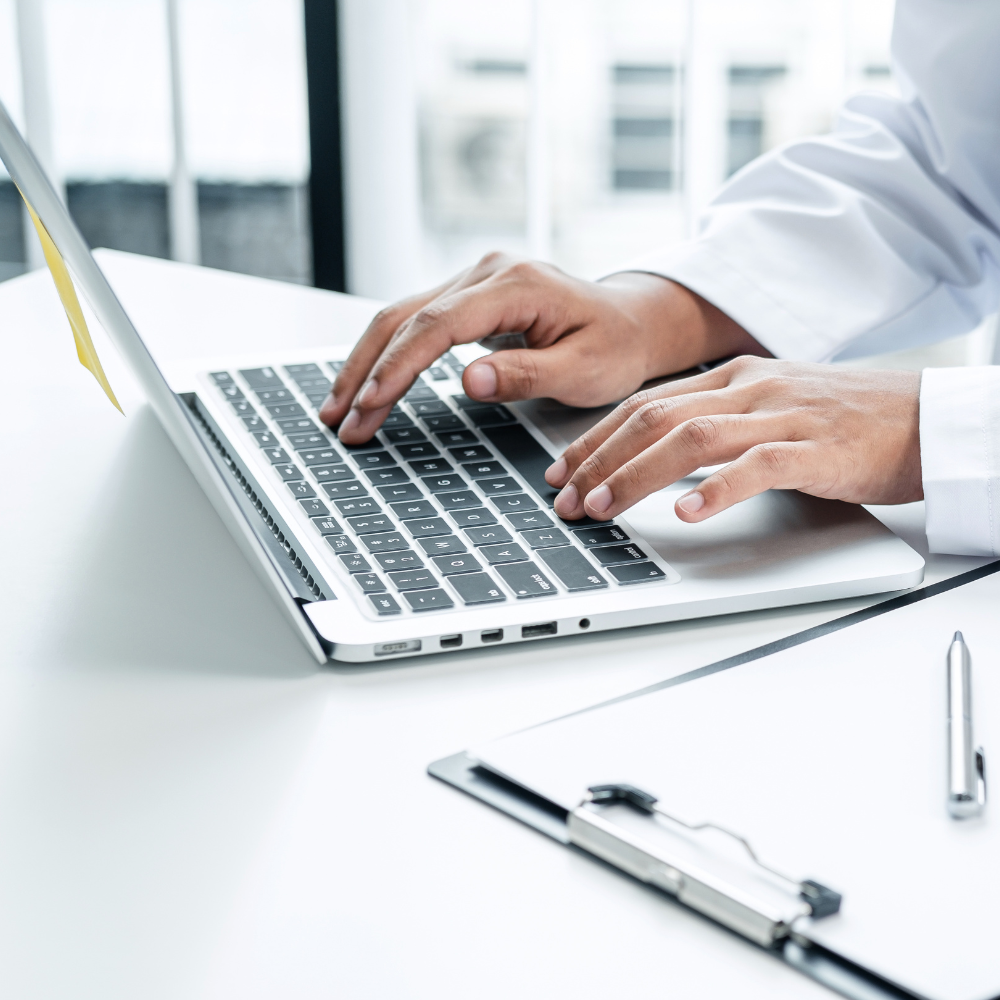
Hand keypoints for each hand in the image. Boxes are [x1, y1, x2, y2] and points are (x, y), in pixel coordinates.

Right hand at [318, 252, 763, 442]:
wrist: (632, 322)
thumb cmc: (615, 346)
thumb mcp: (583, 370)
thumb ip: (526, 374)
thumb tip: (467, 381)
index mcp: (515, 285)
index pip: (437, 325)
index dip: (398, 367)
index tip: (370, 404)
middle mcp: (487, 273)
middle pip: (405, 316)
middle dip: (366, 369)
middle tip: (338, 419)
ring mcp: (475, 281)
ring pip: (401, 317)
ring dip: (367, 363)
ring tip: (340, 409)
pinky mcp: (471, 296)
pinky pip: (417, 322)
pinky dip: (388, 355)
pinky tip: (369, 384)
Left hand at [544, 357, 922, 522]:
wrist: (926, 418)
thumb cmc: (846, 421)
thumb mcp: (771, 407)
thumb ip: (719, 421)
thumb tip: (657, 453)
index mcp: (736, 377)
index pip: (647, 402)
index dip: (597, 437)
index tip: (562, 469)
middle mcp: (751, 388)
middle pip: (655, 417)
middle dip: (600, 459)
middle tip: (568, 497)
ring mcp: (783, 415)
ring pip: (692, 438)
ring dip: (637, 476)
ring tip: (603, 508)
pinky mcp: (816, 449)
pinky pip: (758, 466)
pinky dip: (716, 491)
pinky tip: (685, 513)